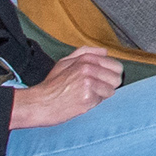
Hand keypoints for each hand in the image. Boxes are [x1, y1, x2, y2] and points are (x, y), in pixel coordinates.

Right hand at [7, 47, 121, 129]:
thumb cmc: (51, 85)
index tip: (101, 80)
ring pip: (111, 90)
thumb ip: (85, 53)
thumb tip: (105, 51)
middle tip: (94, 89)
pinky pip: (101, 101)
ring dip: (101, 95)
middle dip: (108, 85)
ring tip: (85, 95)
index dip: (110, 75)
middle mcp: (88, 69)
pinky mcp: (87, 97)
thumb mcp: (64, 62)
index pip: (116, 66)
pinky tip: (80, 101)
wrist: (38, 103)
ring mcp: (88, 83)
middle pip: (117, 78)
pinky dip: (93, 103)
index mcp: (86, 59)